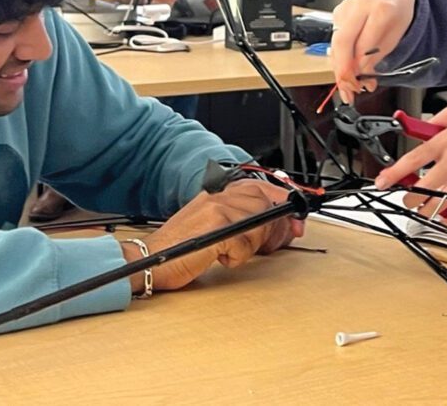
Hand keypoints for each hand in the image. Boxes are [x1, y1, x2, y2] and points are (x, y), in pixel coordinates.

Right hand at [122, 179, 304, 293]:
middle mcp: (218, 196)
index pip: (261, 186)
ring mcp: (217, 210)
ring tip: (231, 252)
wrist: (150, 261)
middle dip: (272, 228)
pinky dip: (237, 257)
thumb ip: (246, 221)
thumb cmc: (182, 249)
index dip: (283, 200)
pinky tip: (220, 258)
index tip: (297, 214)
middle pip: (266, 204)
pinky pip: (245, 244)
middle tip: (267, 245)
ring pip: (259, 224)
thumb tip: (284, 224)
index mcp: (219, 193)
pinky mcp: (215, 229)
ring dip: (252, 245)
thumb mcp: (217, 228)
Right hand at [330, 0, 415, 103]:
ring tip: (348, 87)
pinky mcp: (336, 14)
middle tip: (348, 91)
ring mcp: (344, 9)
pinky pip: (334, 40)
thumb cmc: (396, 12)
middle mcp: (358, 6)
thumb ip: (379, 55)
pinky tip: (346, 69)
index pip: (364, 43)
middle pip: (342, 42)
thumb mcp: (397, 35)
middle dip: (342, 71)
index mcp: (381, 9)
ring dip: (339, 68)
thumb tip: (364, 76)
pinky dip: (339, 58)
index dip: (360, 67)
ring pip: (335, 44)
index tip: (360, 84)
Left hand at [374, 106, 446, 227]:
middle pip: (425, 186)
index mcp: (446, 141)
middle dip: (409, 198)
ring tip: (421, 210)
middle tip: (406, 200)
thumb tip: (410, 127)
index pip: (414, 158)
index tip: (382, 182)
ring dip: (426, 211)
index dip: (395, 172)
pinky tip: (443, 218)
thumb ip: (431, 121)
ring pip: (442, 202)